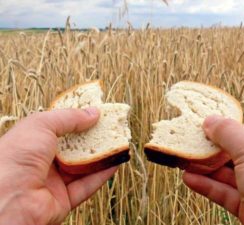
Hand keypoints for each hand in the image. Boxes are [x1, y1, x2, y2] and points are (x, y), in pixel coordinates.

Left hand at [0, 108, 116, 224]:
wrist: (6, 199)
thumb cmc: (15, 156)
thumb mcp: (41, 125)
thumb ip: (69, 118)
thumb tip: (94, 113)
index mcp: (34, 141)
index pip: (61, 128)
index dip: (79, 119)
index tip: (97, 112)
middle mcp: (44, 161)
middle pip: (75, 148)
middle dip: (93, 138)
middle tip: (111, 127)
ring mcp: (54, 181)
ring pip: (83, 167)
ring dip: (102, 156)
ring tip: (119, 143)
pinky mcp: (64, 199)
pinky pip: (87, 185)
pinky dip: (102, 175)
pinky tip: (116, 162)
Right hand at [183, 115, 243, 224]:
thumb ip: (230, 134)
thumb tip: (210, 120)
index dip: (229, 129)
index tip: (207, 126)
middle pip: (238, 154)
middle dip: (213, 151)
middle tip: (193, 144)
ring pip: (230, 175)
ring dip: (206, 169)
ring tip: (187, 161)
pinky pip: (226, 193)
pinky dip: (208, 186)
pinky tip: (190, 179)